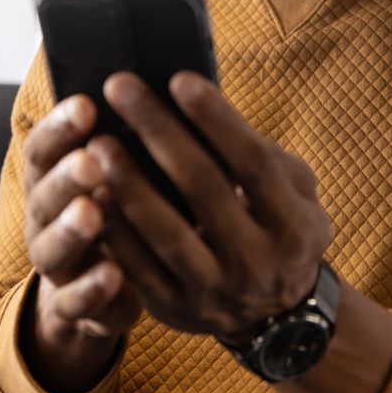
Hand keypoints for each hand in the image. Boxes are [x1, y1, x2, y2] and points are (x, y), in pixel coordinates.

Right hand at [21, 94, 141, 392]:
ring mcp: (55, 264)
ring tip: (92, 212)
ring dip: (72, 229)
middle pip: (45, 194)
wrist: (94, 288)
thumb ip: (125, 139)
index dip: (61, 125)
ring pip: (52, 248)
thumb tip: (158, 85)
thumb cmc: (119, 208)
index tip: (87, 102)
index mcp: (52, 176)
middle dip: (67, 175)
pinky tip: (113, 275)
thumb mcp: (117, 171)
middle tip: (91, 159)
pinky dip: (92, 289)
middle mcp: (45, 218)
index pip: (45, 146)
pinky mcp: (72, 308)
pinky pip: (75, 302)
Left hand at [88, 70, 330, 339]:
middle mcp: (258, 261)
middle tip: (119, 87)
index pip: (254, 163)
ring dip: (128, 182)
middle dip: (159, 131)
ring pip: (165, 231)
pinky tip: (94, 192)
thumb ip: (264, 152)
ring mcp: (216, 291)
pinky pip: (138, 268)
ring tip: (98, 142)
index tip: (179, 78)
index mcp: (295, 225)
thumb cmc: (279, 223)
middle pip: (203, 186)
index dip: (217, 120)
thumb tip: (206, 103)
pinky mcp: (177, 309)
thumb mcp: (297, 191)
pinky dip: (116, 229)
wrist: (277, 314)